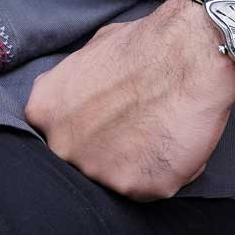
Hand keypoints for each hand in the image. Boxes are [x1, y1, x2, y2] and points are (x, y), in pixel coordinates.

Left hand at [22, 0, 234, 200]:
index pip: (52, 135)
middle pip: (78, 161)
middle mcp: (63, 145)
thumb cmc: (143, 46)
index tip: (100, 122)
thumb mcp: (87, 53)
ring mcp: (97, 171)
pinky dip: (162, 173)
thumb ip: (72, 86)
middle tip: (132, 128)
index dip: (79, 130)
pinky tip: (173, 143)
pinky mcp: (135, 188)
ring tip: (156, 131)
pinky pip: (147, 188)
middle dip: (102, 150)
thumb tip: (76, 98)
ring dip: (133, 163)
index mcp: (45, 111)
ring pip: (113, 178)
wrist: (188, 56)